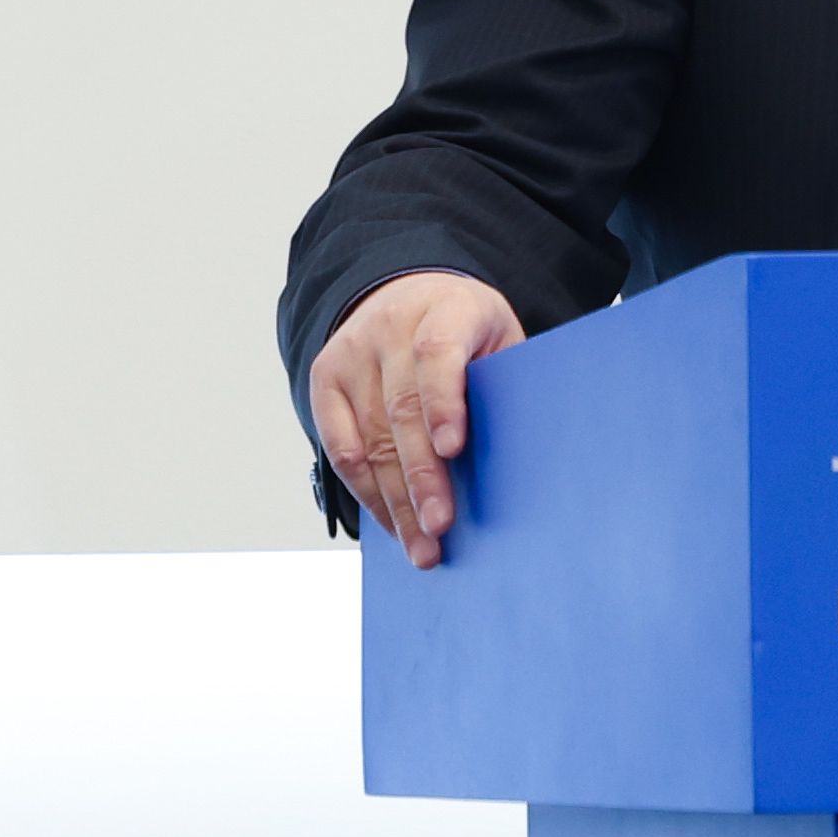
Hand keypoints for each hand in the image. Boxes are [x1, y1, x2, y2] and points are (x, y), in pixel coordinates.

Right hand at [312, 270, 525, 567]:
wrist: (407, 291)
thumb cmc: (466, 329)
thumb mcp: (497, 338)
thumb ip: (499, 386)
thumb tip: (512, 462)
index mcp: (445, 309)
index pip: (436, 354)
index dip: (443, 403)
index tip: (454, 450)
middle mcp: (389, 327)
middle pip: (400, 410)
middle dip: (421, 476)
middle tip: (440, 527)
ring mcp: (351, 353)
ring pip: (368, 439)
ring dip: (395, 500)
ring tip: (420, 546)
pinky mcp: (325, 379)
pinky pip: (339, 447)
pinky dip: (366, 492)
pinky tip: (391, 522)